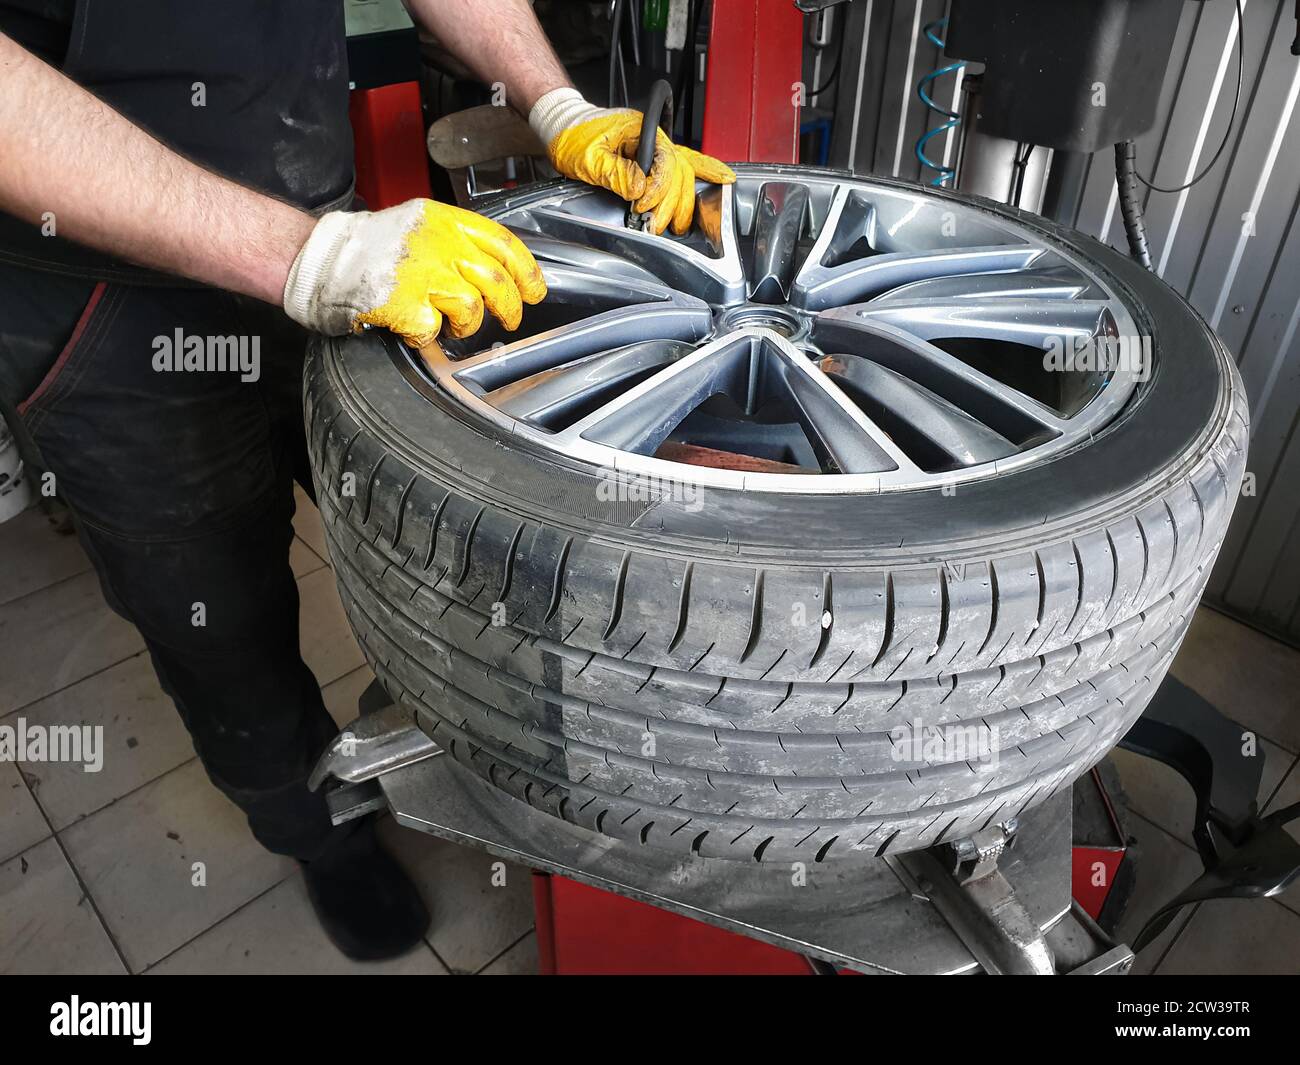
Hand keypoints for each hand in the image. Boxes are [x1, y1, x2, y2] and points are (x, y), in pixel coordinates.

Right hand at [282, 199, 546, 348]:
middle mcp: (435, 243)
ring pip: (471, 307)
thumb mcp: (417, 226)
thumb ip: (454, 242)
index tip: (536, 290)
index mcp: (442, 221)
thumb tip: (496, 271)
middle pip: (495, 280)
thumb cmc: (366, 247)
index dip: (527, 270)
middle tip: (511, 320)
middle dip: (510, 307)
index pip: (502, 242)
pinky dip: (428, 337)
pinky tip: (415, 329)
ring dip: (467, 325)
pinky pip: (433, 330)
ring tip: (452, 326)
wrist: (319, 258)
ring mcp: (419, 273)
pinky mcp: (402, 302)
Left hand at [529, 88, 734, 235]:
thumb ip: (615, 174)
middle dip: (672, 203)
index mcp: (640, 132)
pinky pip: (681, 166)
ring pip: (683, 174)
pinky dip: (703, 172)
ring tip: (675, 224)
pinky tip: (721, 178)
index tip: (642, 207)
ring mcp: (654, 147)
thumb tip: (639, 190)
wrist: (562, 125)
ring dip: (683, 201)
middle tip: (657, 224)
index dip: (658, 189)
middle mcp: (652, 139)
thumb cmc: (572, 135)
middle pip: (679, 172)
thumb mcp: (588, 158)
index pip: (665, 163)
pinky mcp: (651, 157)